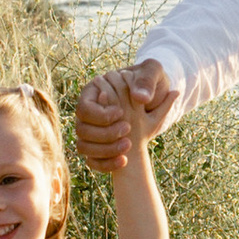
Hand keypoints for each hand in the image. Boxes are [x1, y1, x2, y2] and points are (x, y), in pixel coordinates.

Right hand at [75, 59, 174, 174]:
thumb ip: (146, 81)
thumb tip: (140, 98)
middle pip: (81, 129)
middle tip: (128, 129)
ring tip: (128, 145)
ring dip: (105, 149)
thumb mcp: (152, 74)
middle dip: (105, 133)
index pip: (83, 108)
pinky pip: (92, 161)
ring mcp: (90, 132)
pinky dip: (106, 164)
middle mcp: (88, 114)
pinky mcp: (97, 148)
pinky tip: (124, 161)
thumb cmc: (150, 83)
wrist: (156, 99)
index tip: (122, 113)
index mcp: (94, 93)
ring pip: (83, 147)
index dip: (101, 114)